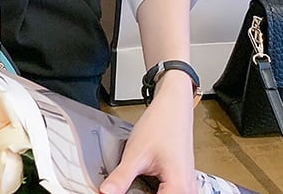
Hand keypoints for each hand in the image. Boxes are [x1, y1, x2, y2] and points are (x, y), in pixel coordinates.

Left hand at [100, 70, 195, 193]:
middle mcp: (187, 192)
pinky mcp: (180, 182)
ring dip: (144, 192)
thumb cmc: (160, 125)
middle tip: (120, 186)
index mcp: (179, 189)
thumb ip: (121, 178)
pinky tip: (138, 185)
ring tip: (128, 184)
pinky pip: (166, 193)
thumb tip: (105, 193)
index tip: (115, 192)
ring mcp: (186, 188)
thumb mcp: (135, 153)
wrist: (173, 107)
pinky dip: (151, 190)